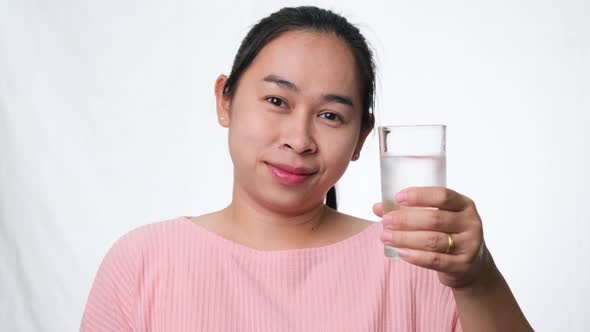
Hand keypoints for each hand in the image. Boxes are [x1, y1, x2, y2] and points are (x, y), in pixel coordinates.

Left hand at [374, 187, 488, 288]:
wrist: (473, 265)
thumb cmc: (449, 234)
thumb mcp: (437, 218)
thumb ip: (410, 211)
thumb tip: (377, 207)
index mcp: (464, 205)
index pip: (443, 195)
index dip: (419, 195)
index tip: (397, 197)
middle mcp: (470, 223)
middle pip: (434, 219)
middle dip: (406, 220)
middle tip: (386, 221)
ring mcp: (469, 245)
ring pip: (432, 240)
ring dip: (405, 238)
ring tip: (386, 236)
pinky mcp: (463, 265)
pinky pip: (435, 260)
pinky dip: (415, 256)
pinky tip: (400, 252)